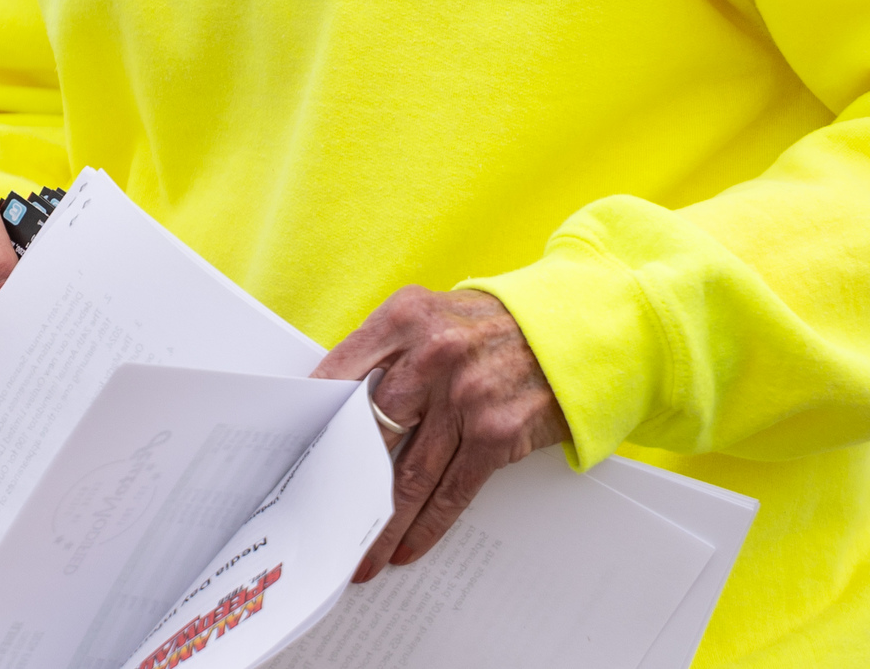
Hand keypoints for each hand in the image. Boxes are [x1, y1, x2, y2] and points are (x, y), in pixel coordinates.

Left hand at [316, 286, 569, 579]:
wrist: (575, 329)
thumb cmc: (495, 326)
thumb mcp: (437, 314)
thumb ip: (390, 350)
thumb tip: (338, 407)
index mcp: (407, 318)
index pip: (340, 371)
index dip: (313, 416)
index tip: (293, 452)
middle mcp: (433, 355)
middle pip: (369, 432)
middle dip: (342, 483)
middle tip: (319, 519)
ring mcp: (466, 397)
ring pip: (407, 475)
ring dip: (380, 524)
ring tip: (360, 556)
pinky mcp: (497, 433)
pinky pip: (452, 491)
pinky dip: (427, 526)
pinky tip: (408, 546)